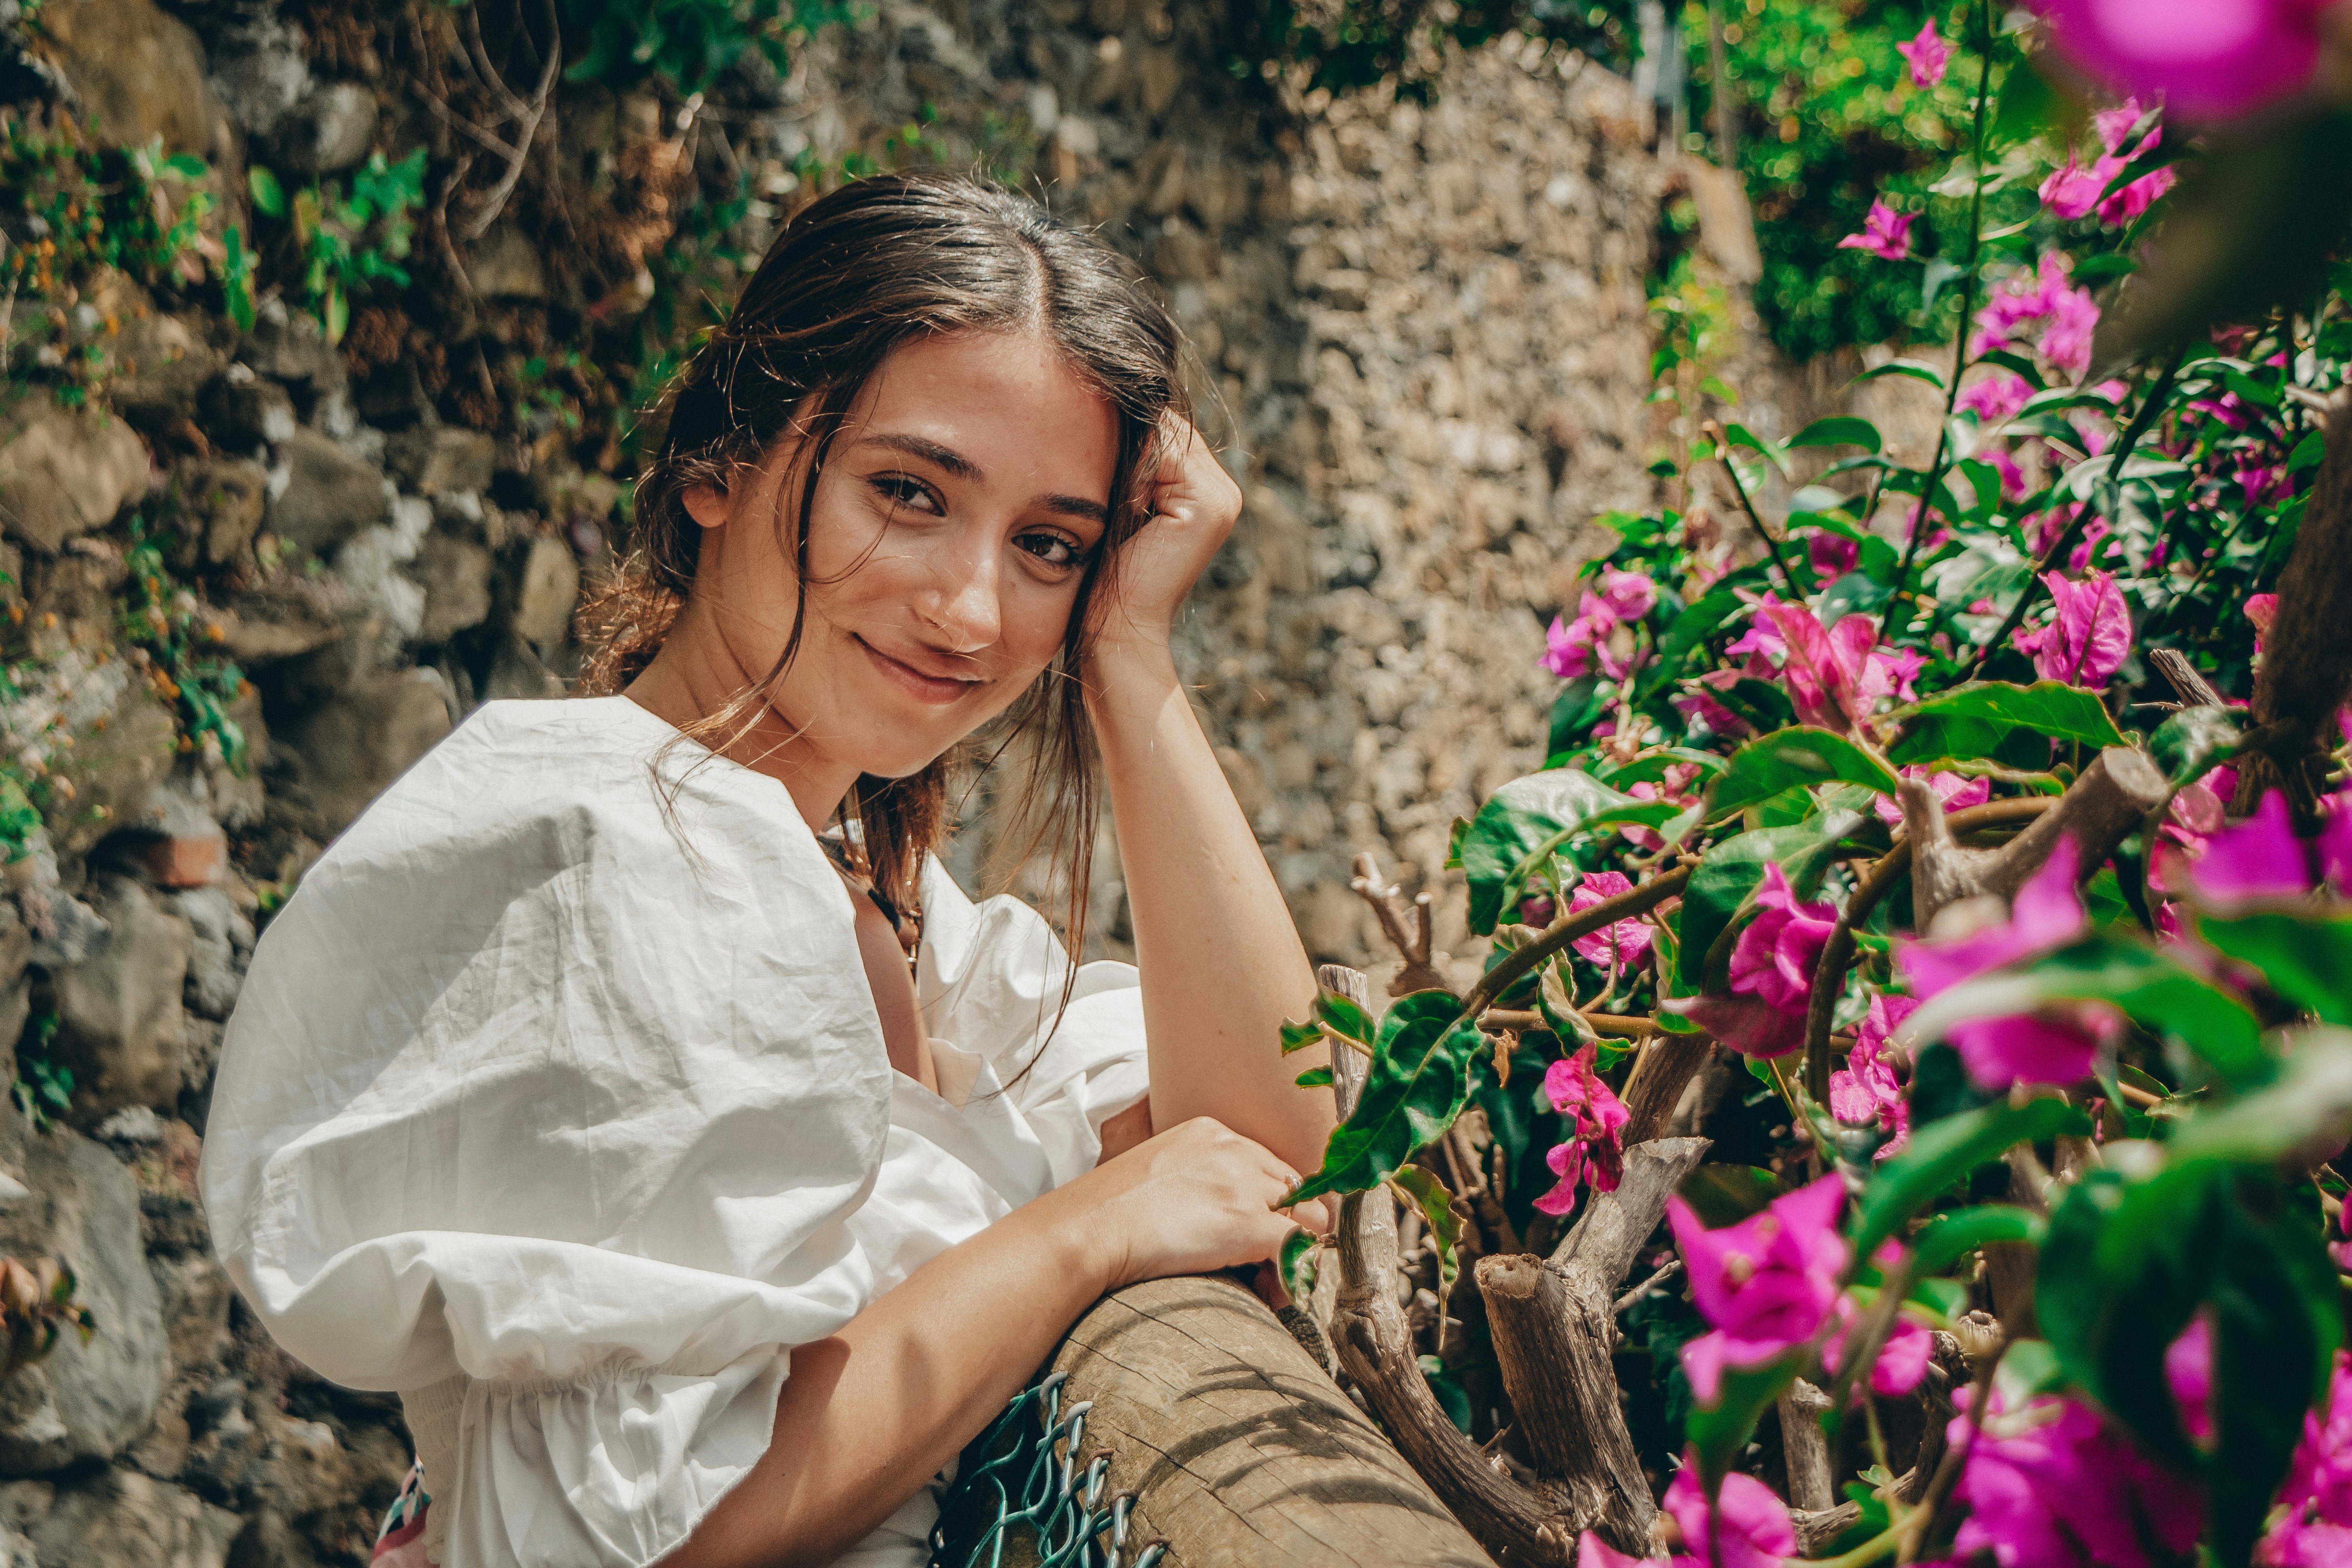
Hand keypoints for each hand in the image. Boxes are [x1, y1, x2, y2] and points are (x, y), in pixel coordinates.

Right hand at [1059, 1116, 1329, 1292]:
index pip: (1269, 1168)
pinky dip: (1293, 1276)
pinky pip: (1299, 1247)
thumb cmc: (1106, 1215)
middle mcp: (1234, 1150)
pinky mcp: (1247, 1222)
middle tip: (1260, 1269)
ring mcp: (1244, 1184)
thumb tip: (1212, 1220)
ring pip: (1309, 1218)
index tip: (1250, 1241)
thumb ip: (1193, 1184)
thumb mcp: (1157, 1177)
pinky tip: (1270, 1294)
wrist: (1086, 1231)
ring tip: (1265, 1284)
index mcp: (1211, 1133)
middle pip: (1294, 1191)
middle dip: (1285, 1231)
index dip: (1268, 1209)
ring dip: (1293, 1254)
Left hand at [1091, 418, 1240, 658]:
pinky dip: (1133, 475)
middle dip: (1126, 444)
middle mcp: (1221, 490)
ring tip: (1114, 503)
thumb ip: (1129, 463)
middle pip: (1165, 430)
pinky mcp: (1209, 506)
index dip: (1125, 438)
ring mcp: (1221, 497)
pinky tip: (1123, 507)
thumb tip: (1107, 404)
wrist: (1117, 628)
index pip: (1162, 432)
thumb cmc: (1107, 576)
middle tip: (1101, 483)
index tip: (1092, 466)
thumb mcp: (1119, 507)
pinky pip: (1162, 455)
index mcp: (1204, 490)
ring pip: (1162, 438)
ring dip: (1128, 462)